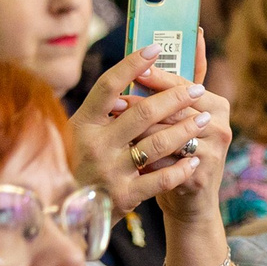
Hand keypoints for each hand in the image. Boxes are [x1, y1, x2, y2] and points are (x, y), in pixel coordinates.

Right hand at [69, 34, 231, 230]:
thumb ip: (101, 114)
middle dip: (174, 98)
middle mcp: (95, 144)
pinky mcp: (124, 196)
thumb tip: (131, 80)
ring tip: (205, 119)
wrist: (61, 217)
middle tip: (198, 89)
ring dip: (185, 129)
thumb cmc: (74, 167)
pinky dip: (180, 168)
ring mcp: (110, 171)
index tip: (155, 48)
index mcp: (82, 124)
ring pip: (156, 143)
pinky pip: (159, 179)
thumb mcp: (77, 136)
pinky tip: (195, 160)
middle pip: (142, 112)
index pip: (109, 86)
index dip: (132, 65)